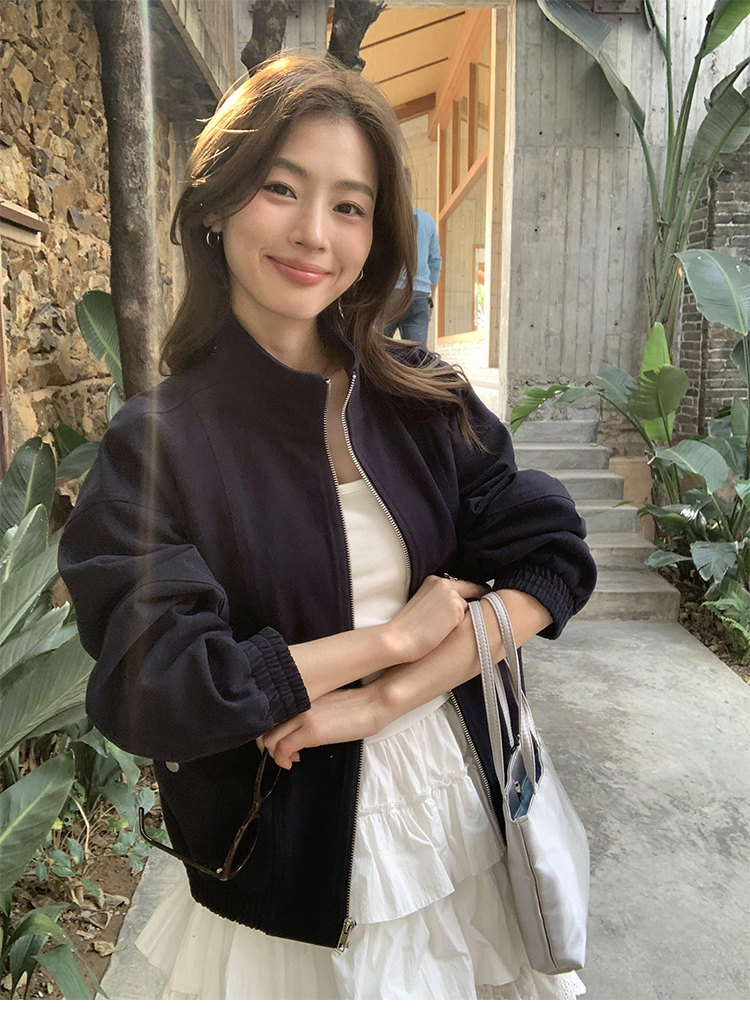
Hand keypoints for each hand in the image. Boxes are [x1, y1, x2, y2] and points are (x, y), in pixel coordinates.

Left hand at [258, 687, 385, 769]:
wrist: (375, 703)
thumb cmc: (357, 705)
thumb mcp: (326, 704)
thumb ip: (308, 711)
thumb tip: (299, 727)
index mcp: (301, 696)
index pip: (272, 714)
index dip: (270, 732)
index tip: (280, 743)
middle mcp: (297, 703)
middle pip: (266, 727)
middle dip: (268, 746)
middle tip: (281, 755)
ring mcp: (303, 716)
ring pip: (271, 739)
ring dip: (275, 754)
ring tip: (289, 760)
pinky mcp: (311, 731)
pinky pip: (283, 748)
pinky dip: (282, 759)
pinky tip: (292, 763)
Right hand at [384, 574, 487, 663]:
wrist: (398, 638)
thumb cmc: (407, 628)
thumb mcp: (424, 604)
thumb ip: (441, 600)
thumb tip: (464, 605)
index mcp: (433, 580)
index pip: (459, 583)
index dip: (471, 591)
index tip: (480, 596)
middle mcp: (443, 583)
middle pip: (471, 589)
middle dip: (478, 598)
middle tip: (483, 609)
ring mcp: (451, 594)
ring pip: (470, 606)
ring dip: (467, 616)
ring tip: (453, 629)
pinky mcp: (457, 608)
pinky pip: (470, 617)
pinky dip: (464, 625)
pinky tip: (452, 633)